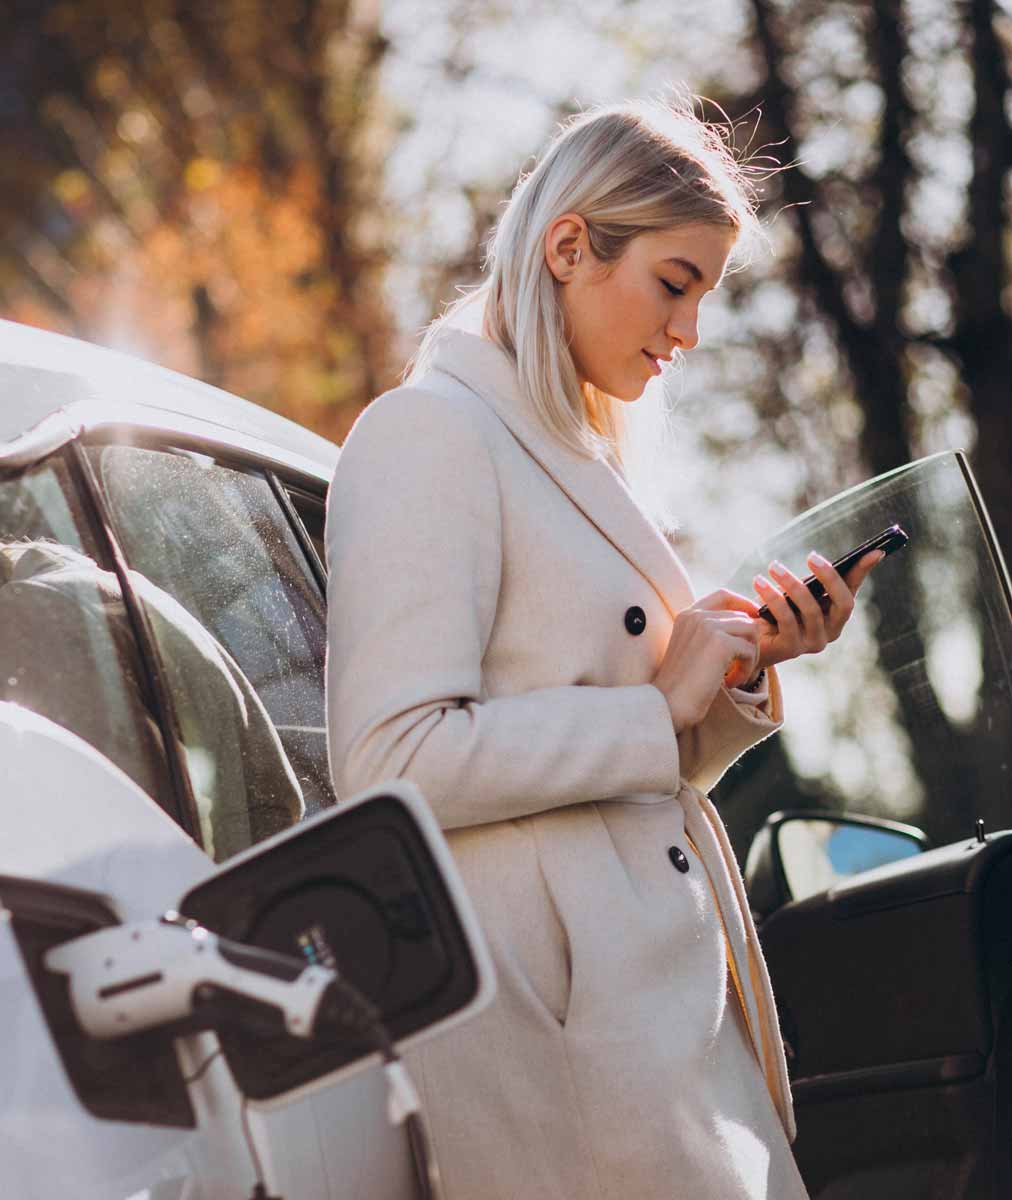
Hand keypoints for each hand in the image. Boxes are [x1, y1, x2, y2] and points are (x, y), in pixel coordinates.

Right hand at [652, 589, 761, 732]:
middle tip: (740, 668)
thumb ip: (710, 634)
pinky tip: (731, 683)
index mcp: (687, 615)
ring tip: (735, 676)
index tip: (754, 623)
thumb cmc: (680, 685)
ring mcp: (708, 627)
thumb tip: (746, 625)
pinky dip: (746, 669)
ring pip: (751, 631)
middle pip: (743, 617)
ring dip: (750, 656)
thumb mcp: (692, 650)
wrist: (667, 703)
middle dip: (749, 643)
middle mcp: (696, 615)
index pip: (723, 595)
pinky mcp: (721, 643)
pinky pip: (750, 650)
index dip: (744, 604)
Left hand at [752, 549, 883, 670]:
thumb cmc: (774, 610)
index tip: (876, 550)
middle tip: (812, 556)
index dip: (864, 571)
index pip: (854, 590)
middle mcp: (831, 631)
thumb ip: (811, 580)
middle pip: (844, 604)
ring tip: (774, 566)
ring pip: (811, 610)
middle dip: (830, 577)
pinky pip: (787, 620)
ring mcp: (814, 642)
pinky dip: (773, 598)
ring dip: (792, 584)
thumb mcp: (794, 591)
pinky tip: (759, 582)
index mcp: (836, 614)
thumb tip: (819, 560)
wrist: (746, 639)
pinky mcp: (792, 649)